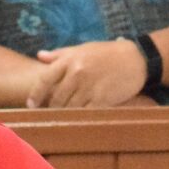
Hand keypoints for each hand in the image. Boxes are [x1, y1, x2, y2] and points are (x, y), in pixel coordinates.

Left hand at [28, 40, 146, 108]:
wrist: (136, 59)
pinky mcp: (102, 99)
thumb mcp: (83, 48)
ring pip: (70, 108)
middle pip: (57, 98)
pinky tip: (78, 120)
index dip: (36, 94)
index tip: (31, 104)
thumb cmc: (108, 53)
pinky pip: (86, 113)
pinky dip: (80, 117)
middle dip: (51, 108)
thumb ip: (60, 54)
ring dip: (65, 115)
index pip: (45, 79)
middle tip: (49, 115)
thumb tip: (40, 55)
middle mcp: (77, 74)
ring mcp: (90, 87)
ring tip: (63, 119)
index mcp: (70, 60)